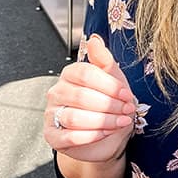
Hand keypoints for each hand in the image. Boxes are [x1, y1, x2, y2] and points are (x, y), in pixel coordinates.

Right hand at [44, 34, 135, 163]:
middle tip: (126, 110)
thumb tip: (94, 40)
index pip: (86, 74)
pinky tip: (105, 133)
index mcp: (70, 74)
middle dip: (109, 105)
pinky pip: (69, 136)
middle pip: (81, 96)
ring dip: (103, 121)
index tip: (126, 94)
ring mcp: (51, 115)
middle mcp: (57, 92)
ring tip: (120, 122)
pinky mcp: (52, 136)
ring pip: (75, 117)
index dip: (109, 85)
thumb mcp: (113, 79)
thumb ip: (104, 59)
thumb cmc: (109, 104)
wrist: (107, 136)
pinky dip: (91, 135)